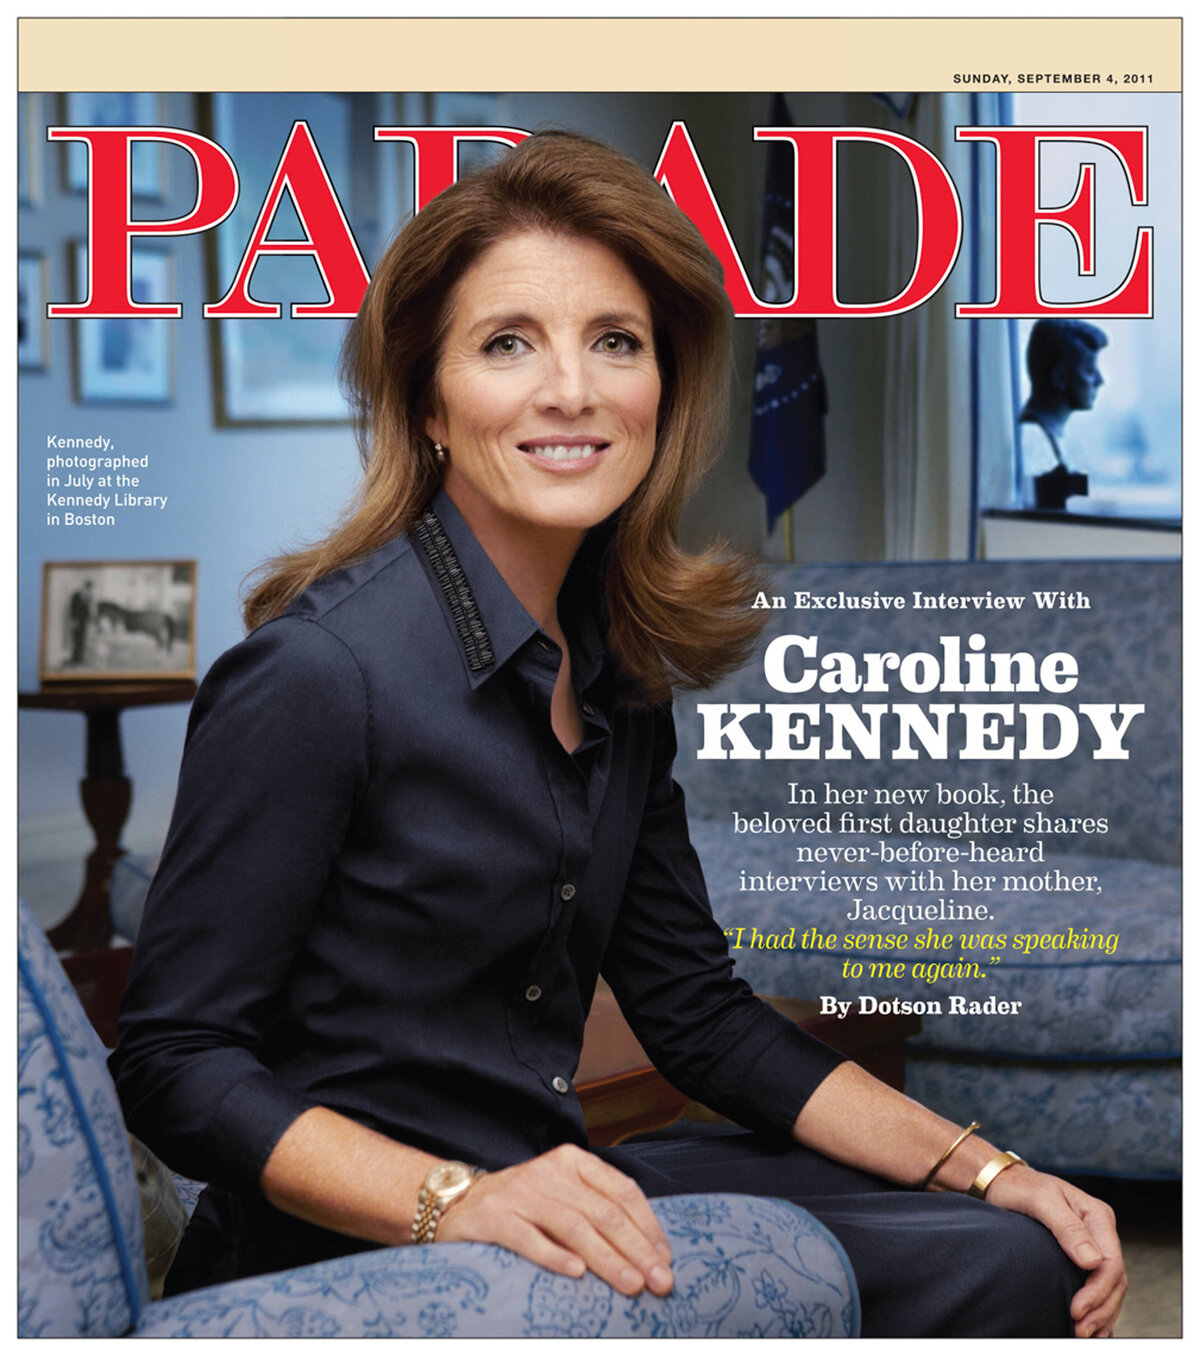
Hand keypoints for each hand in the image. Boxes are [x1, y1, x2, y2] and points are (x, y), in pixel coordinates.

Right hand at [435, 1143, 673, 1297]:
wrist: (458, 1202)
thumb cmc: (524, 1204)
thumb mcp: (563, 1194)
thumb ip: (598, 1209)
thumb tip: (649, 1250)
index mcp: (573, 1161)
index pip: (621, 1190)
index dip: (647, 1225)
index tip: (666, 1258)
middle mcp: (550, 1172)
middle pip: (603, 1212)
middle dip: (637, 1249)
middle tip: (660, 1281)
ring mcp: (522, 1193)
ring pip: (574, 1227)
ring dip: (607, 1258)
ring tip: (631, 1284)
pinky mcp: (495, 1218)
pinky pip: (529, 1238)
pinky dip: (554, 1256)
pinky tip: (576, 1274)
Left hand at [987, 1165, 1125, 1336]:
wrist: (1002, 1182)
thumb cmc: (1019, 1187)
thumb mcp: (1041, 1200)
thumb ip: (1067, 1227)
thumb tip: (1093, 1262)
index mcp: (1097, 1216)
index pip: (1111, 1263)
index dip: (1098, 1292)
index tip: (1076, 1310)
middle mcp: (1100, 1231)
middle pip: (1114, 1279)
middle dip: (1101, 1309)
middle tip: (1079, 1331)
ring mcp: (1093, 1244)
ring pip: (1110, 1286)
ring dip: (1101, 1312)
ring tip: (1084, 1333)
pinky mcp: (1081, 1255)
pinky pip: (1098, 1285)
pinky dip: (1097, 1306)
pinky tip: (1089, 1323)